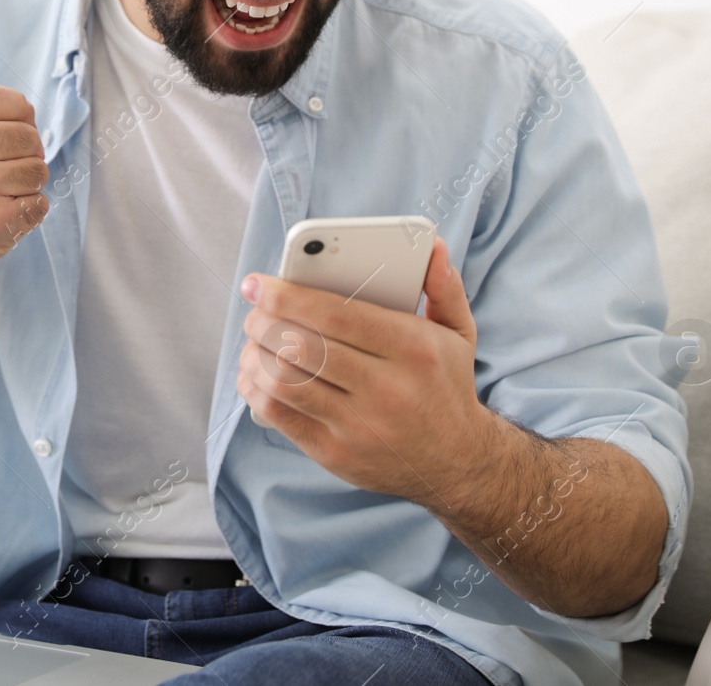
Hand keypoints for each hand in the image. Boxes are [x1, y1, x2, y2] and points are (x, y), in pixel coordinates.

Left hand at [235, 236, 497, 505]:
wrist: (457, 463)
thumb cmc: (446, 386)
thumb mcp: (458, 334)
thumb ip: (443, 287)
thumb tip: (433, 247)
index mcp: (413, 349)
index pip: (336, 316)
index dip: (287, 296)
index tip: (258, 284)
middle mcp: (387, 390)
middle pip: (302, 347)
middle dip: (263, 322)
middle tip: (253, 311)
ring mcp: (359, 426)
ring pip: (285, 382)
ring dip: (254, 354)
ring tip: (252, 340)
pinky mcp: (336, 454)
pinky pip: (280, 416)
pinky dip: (255, 389)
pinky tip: (253, 373)